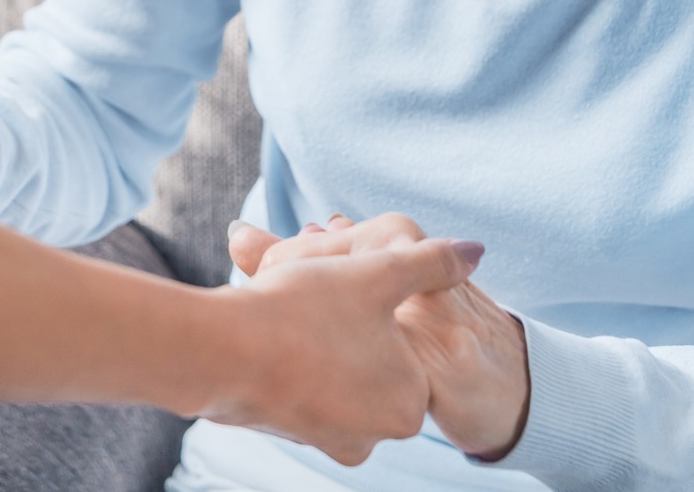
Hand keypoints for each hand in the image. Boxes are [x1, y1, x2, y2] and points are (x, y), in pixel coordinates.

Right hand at [232, 213, 530, 461]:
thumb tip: (476, 254)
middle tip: (320, 289)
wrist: (218, 352)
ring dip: (320, 332)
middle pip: (372, 354)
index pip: (408, 338)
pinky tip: (272, 327)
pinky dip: (293, 354)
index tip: (348, 282)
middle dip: (350, 315)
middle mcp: (374, 434)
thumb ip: (433, 263)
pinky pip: (303, 382)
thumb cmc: (304, 311)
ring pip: (336, 365)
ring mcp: (329, 438)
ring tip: (291, 305)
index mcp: (409, 402)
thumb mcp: (379, 274)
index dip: (378, 298)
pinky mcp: (290, 432)